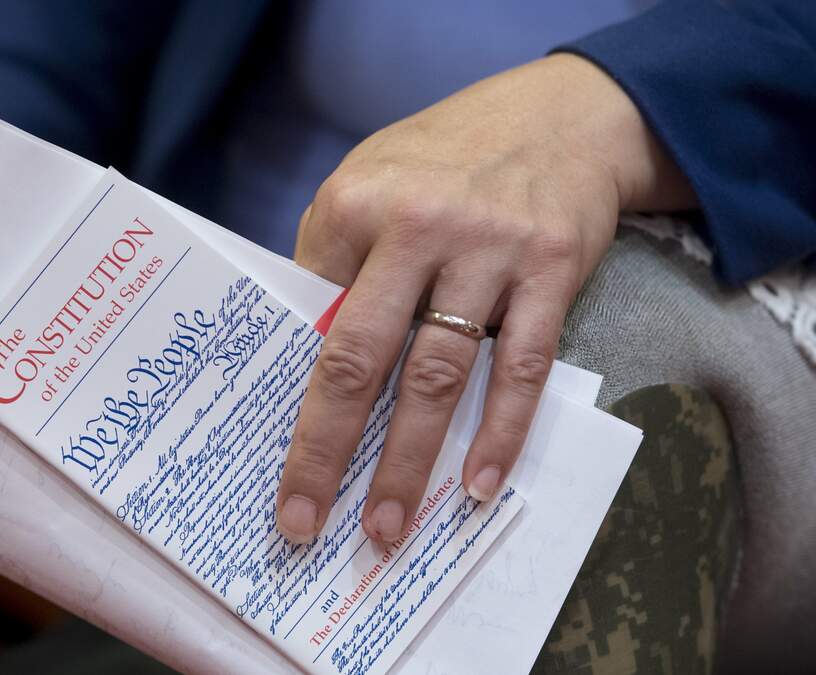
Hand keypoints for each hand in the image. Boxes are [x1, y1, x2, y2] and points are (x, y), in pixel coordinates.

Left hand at [275, 54, 695, 543]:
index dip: (288, 393)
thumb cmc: (445, 160)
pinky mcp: (551, 272)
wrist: (560, 115)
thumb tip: (301, 353)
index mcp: (356, 206)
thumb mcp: (369, 181)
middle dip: (327, 449)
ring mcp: (489, 252)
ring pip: (440, 376)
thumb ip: (334, 257)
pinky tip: (477, 485)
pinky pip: (523, 368)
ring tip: (385, 527)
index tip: (272, 453)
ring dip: (410, 462)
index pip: (309, 317)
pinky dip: (501, 432)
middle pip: (361, 358)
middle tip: (304, 521)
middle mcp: (419, 227)